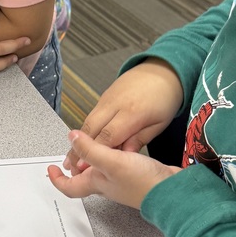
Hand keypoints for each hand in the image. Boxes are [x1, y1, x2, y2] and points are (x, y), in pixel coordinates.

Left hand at [49, 130, 178, 208]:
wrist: (172, 191)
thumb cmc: (143, 182)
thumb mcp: (111, 162)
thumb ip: (90, 149)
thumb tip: (71, 137)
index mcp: (97, 184)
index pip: (69, 187)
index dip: (57, 179)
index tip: (50, 169)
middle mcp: (108, 185)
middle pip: (84, 178)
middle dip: (76, 166)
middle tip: (71, 153)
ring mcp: (122, 181)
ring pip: (101, 171)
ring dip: (93, 159)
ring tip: (91, 145)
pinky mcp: (136, 175)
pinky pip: (118, 165)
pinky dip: (113, 155)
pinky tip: (119, 146)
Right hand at [63, 59, 182, 171]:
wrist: (161, 70)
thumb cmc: (164, 97)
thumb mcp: (159, 124)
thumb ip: (140, 140)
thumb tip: (124, 156)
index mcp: (132, 112)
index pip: (108, 136)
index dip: (94, 152)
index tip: (85, 166)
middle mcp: (115, 104)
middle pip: (90, 128)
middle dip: (79, 149)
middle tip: (71, 166)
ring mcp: (106, 99)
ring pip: (87, 122)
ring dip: (78, 140)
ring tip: (71, 157)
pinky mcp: (103, 97)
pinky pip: (91, 115)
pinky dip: (85, 130)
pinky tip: (82, 142)